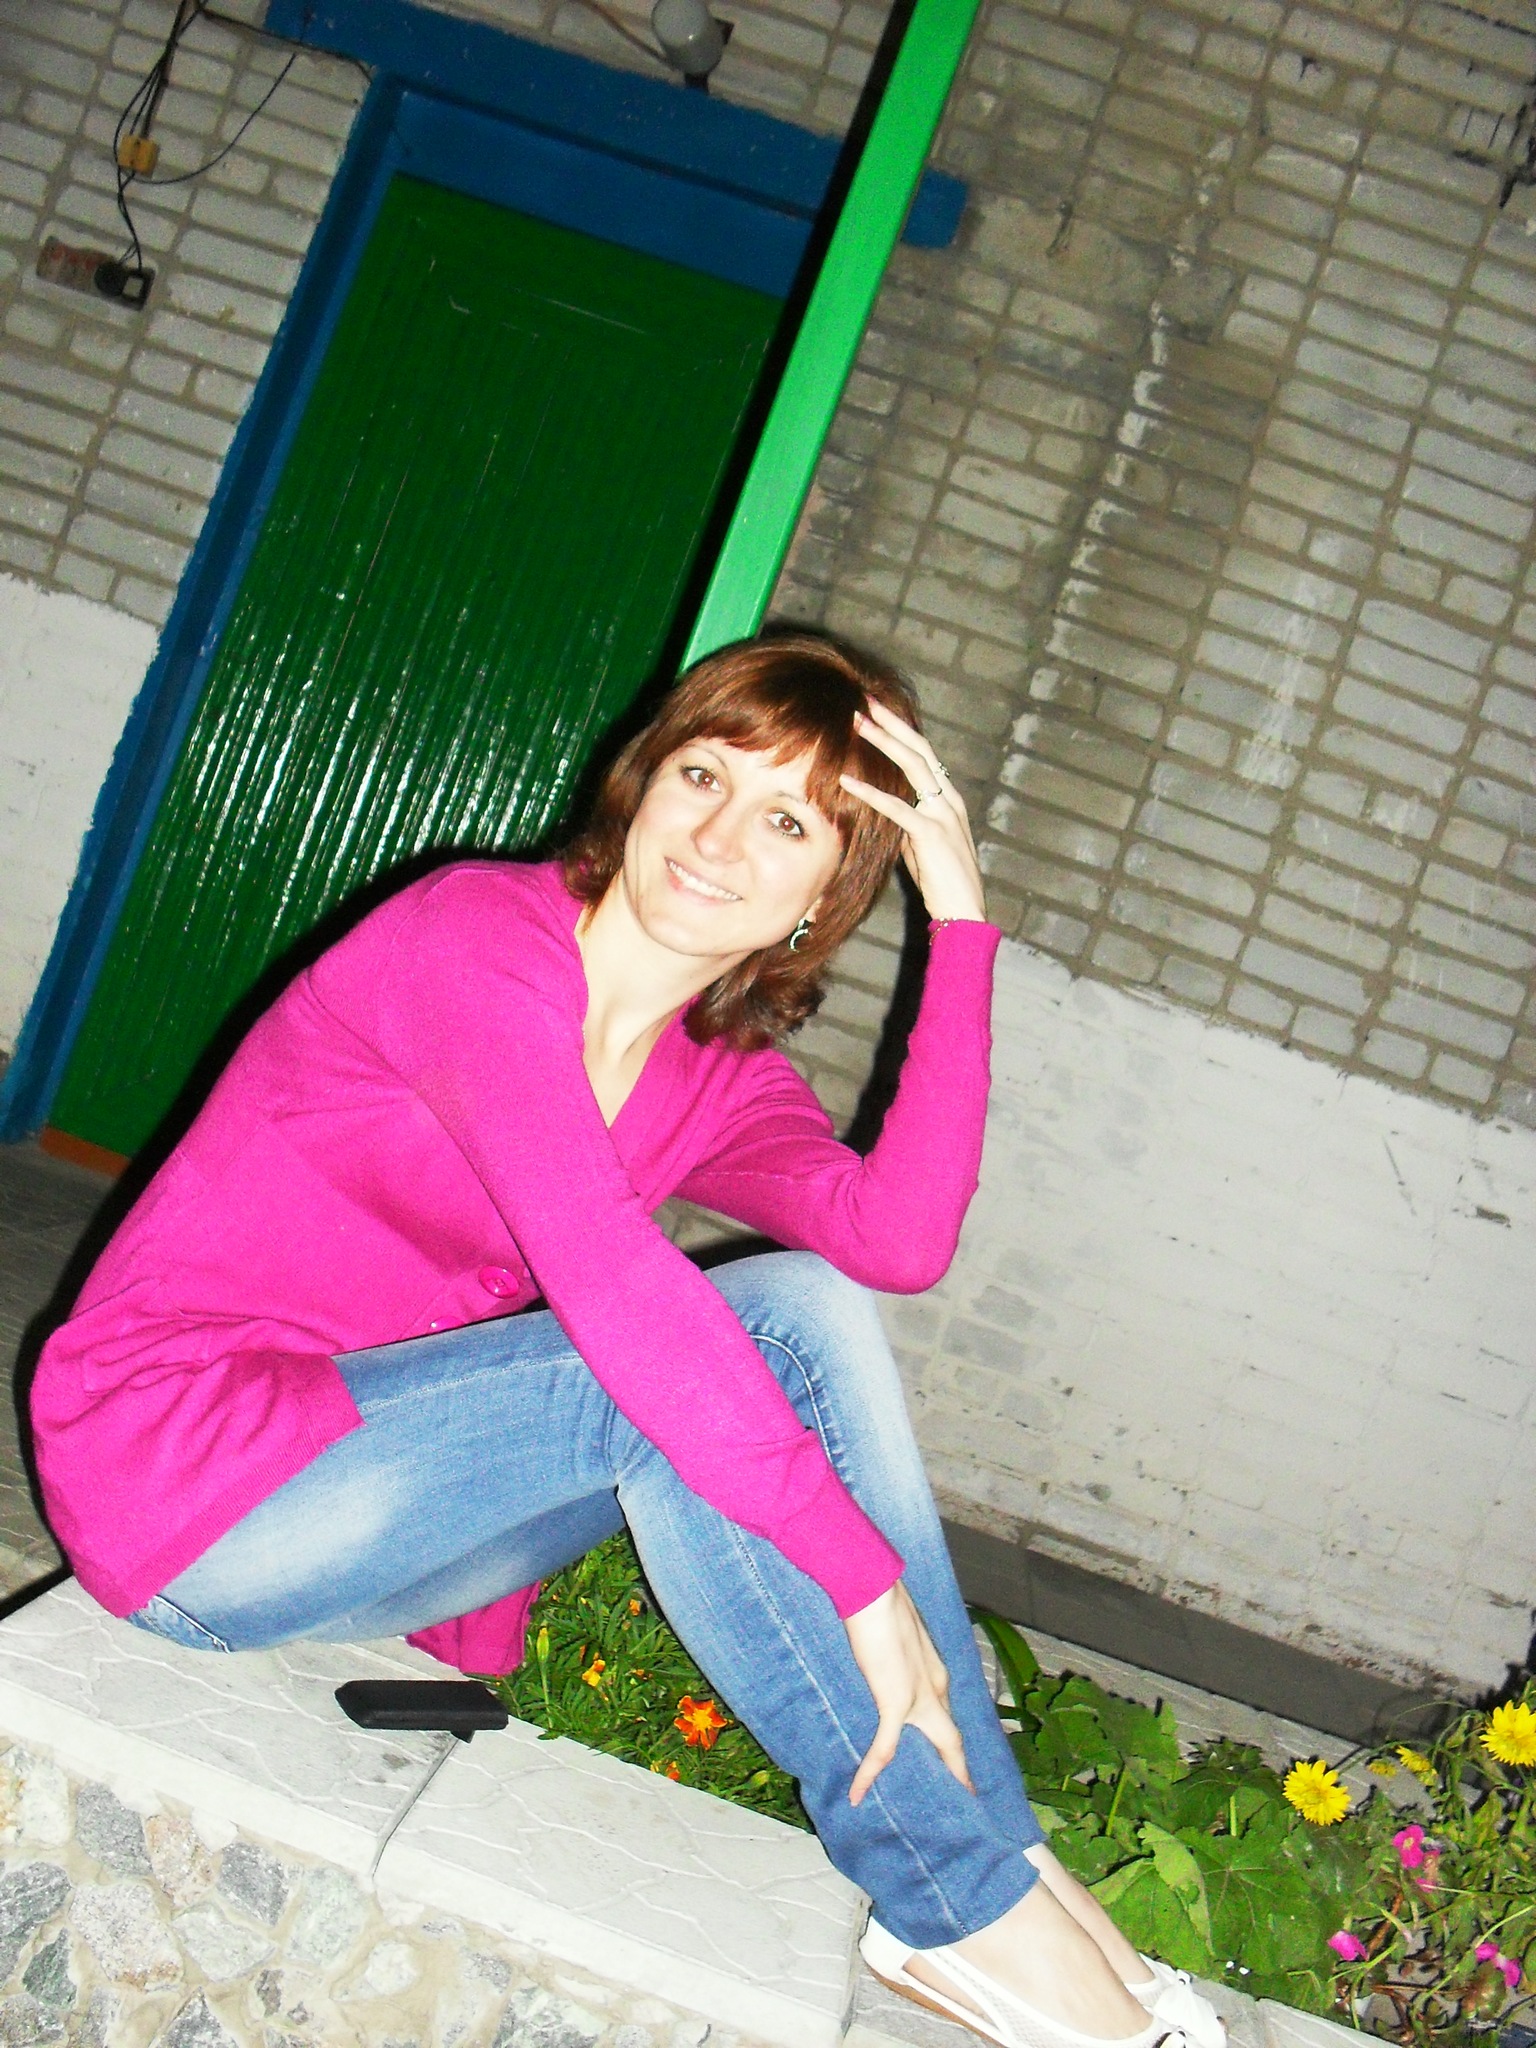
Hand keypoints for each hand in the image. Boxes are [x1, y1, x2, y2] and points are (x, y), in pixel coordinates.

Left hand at [839, 700, 986, 923]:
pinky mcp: (932, 834)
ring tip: (858, 725)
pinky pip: (898, 807)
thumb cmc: (942, 882)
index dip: (901, 731)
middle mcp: (949, 800)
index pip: (924, 755)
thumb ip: (906, 823)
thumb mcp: (920, 845)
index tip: (877, 711)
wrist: (964, 912)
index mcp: (948, 799)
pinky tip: (847, 780)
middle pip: (920, 749)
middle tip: (865, 701)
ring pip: (913, 767)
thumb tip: (882, 810)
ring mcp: (943, 814)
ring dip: (884, 743)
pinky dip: (871, 792)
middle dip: (892, 723)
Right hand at [842, 1580, 973, 1804]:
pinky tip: (858, 1793)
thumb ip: (900, 1656)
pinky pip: (884, 1747)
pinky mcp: (895, 1702)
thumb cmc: (881, 1602)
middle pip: (953, 1737)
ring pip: (939, 1745)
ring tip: (948, 1801)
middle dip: (960, 1766)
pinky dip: (870, 1772)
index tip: (956, 1754)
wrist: (875, 1594)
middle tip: (968, 1793)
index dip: (951, 1735)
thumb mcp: (899, 1633)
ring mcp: (919, 1697)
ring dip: (944, 1773)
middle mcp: (935, 1688)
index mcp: (936, 1671)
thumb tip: (886, 1663)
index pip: (947, 1710)